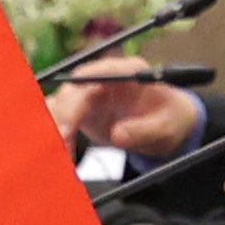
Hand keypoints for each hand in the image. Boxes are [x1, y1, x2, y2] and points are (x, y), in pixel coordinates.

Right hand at [49, 68, 202, 158]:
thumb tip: (117, 134)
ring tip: (60, 151)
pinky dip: (56, 135)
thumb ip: (144, 129)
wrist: (167, 123)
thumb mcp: (166, 126)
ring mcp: (90, 94)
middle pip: (72, 91)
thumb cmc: (170, 117)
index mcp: (126, 72)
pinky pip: (62, 120)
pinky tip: (61, 152)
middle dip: (62, 116)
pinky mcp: (82, 111)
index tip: (69, 120)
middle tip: (62, 141)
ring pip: (61, 104)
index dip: (77, 96)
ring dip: (54, 126)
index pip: (94, 74)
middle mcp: (103, 78)